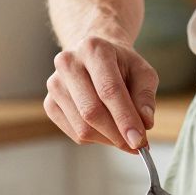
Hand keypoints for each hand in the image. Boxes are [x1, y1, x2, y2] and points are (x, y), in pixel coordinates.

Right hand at [43, 36, 157, 151]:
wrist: (96, 59)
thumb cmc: (122, 66)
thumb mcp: (143, 73)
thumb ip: (145, 97)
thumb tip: (145, 123)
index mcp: (94, 49)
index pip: (109, 90)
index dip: (125, 118)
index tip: (139, 140)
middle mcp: (68, 63)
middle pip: (91, 111)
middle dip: (117, 135)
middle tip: (137, 145)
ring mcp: (55, 84)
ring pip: (82, 127)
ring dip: (108, 139)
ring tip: (124, 134)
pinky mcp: (50, 103)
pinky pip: (75, 134)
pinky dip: (96, 139)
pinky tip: (107, 129)